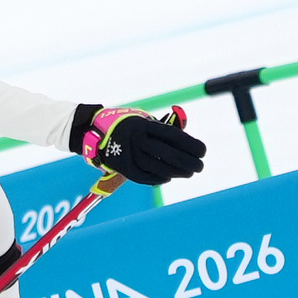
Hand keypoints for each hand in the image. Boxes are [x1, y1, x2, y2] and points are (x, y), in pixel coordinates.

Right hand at [72, 103, 204, 188]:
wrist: (95, 131)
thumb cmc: (128, 125)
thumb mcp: (144, 120)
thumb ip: (164, 127)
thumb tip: (188, 138)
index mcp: (144, 124)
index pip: (172, 136)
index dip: (190, 144)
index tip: (203, 150)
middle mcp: (137, 139)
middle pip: (167, 153)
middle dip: (187, 161)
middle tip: (201, 165)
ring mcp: (129, 154)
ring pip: (158, 166)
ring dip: (177, 172)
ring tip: (190, 172)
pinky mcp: (124, 168)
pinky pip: (145, 176)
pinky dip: (160, 178)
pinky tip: (170, 176)